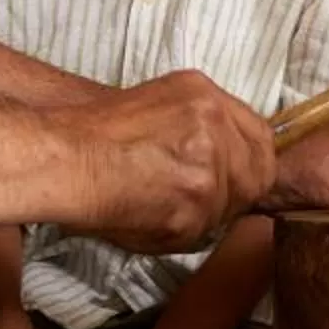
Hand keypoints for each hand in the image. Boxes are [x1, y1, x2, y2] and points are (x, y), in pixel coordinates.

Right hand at [65, 72, 276, 253]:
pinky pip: (202, 231)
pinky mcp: (194, 204)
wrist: (68, 159)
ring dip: (202, 215)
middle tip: (198, 200)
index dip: (252, 162)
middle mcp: (214, 124)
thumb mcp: (160, 103)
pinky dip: (179, 232)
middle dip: (232, 194)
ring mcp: (209, 166)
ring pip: (229, 207)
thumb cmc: (98, 134)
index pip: (261, 137)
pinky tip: (150, 216)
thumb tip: (232, 159)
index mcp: (205, 95)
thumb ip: (203, 125)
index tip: (238, 176)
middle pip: (256, 175)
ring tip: (161, 205)